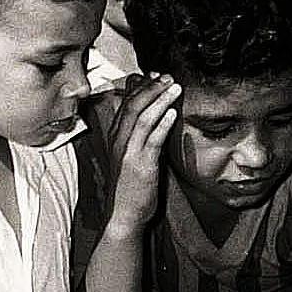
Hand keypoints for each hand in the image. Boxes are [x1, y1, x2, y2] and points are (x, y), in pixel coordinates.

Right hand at [89, 74, 181, 236]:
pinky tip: (172, 114)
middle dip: (151, 88)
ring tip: (174, 88)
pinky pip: (151, 140)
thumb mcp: (134, 157)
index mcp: (117, 137)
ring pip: (141, 118)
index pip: (126, 104)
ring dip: (159, 100)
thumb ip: (144, 138)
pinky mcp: (139, 165)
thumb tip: (160, 121)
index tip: (156, 76)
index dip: (141, 87)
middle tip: (168, 77)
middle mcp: (119, 140)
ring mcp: (128, 152)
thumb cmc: (131, 188)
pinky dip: (162, 125)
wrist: (123, 215)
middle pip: (133, 105)